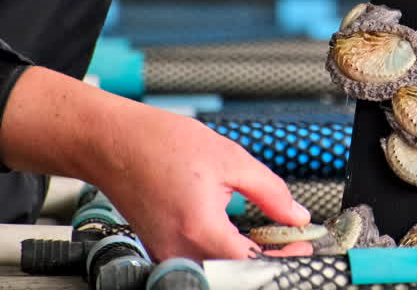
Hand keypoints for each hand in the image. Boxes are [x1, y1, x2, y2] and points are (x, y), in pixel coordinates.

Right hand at [90, 106, 311, 260]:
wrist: (114, 142)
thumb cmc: (161, 144)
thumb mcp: (231, 159)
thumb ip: (271, 192)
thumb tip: (297, 215)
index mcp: (200, 228)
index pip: (252, 264)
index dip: (284, 259)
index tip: (302, 246)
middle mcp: (179, 250)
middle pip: (235, 274)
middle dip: (267, 262)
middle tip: (288, 242)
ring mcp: (167, 255)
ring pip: (218, 272)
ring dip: (245, 259)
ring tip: (266, 237)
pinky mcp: (161, 251)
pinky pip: (200, 264)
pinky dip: (224, 255)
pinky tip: (237, 236)